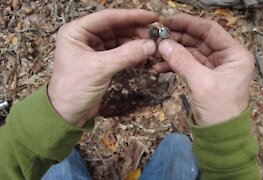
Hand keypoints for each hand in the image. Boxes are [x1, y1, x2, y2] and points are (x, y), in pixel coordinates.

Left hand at [48, 9, 157, 126]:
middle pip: (116, 27)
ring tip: (150, 49)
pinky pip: (120, 53)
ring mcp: (93, 49)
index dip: (131, 16)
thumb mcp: (100, 69)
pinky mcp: (101, 61)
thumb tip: (150, 45)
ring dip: (135, 44)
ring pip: (120, 40)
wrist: (66, 114)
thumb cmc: (73, 89)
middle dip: (135, 31)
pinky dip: (132, 55)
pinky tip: (142, 61)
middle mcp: (85, 37)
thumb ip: (126, 55)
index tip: (151, 17)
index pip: (108, 17)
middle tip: (154, 36)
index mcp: (76, 31)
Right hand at [154, 14, 253, 125]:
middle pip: (199, 40)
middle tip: (158, 37)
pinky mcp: (204, 77)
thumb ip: (182, 61)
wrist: (221, 136)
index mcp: (235, 54)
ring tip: (156, 53)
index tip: (168, 21)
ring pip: (191, 52)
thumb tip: (163, 44)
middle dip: (178, 39)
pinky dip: (174, 65)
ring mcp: (214, 68)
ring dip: (173, 52)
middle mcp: (226, 58)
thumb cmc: (220, 110)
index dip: (189, 23)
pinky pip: (187, 65)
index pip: (210, 30)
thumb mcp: (201, 83)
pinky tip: (160, 67)